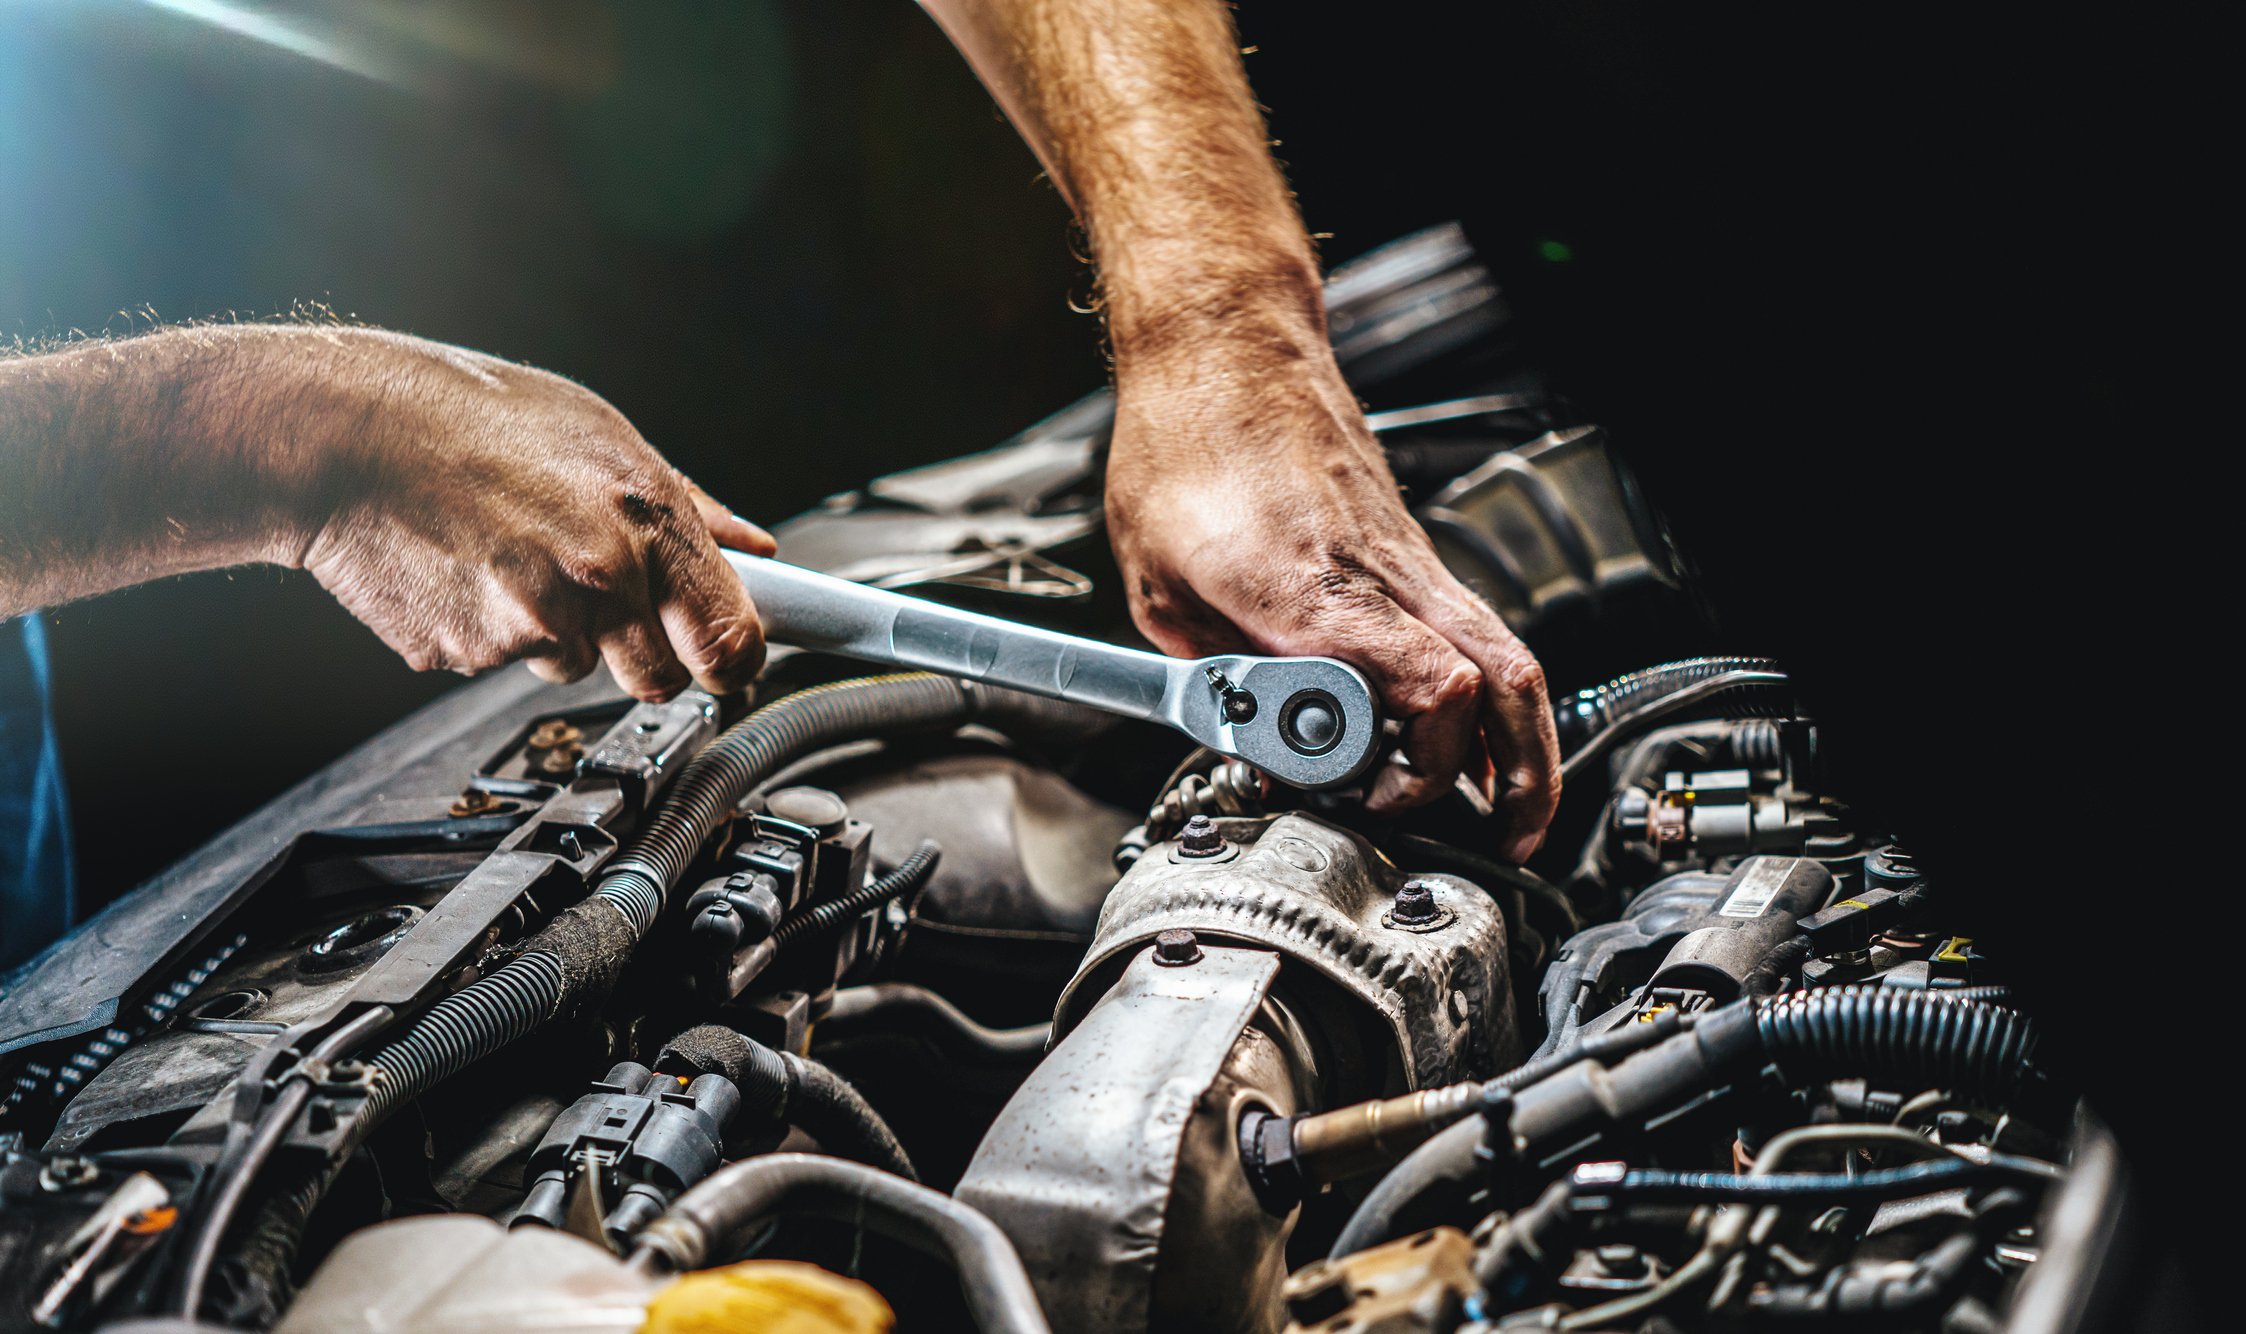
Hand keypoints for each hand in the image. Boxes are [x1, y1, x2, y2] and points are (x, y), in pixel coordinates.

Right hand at [285, 330, 773, 699]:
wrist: (344, 434)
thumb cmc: (471, 418)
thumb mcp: (603, 435)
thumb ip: (692, 507)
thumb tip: (755, 549)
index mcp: (646, 521)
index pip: (731, 638)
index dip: (735, 661)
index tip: (729, 664)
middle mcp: (601, 577)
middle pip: (661, 679)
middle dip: (644, 655)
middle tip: (602, 600)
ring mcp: (533, 624)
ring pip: (576, 669)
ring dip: (557, 634)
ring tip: (511, 557)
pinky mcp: (470, 656)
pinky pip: (503, 664)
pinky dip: (490, 632)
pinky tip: (467, 571)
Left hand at [1106, 341, 1560, 858]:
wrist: (1222, 347)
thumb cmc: (1186, 442)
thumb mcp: (1156, 584)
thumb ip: (1209, 674)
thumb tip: (1248, 742)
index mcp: (1311, 590)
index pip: (1429, 688)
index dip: (1417, 767)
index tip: (1362, 798)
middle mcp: (1381, 576)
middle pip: (1500, 685)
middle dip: (1517, 779)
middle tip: (1500, 841)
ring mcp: (1408, 561)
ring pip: (1506, 659)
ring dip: (1519, 746)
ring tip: (1507, 813)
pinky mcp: (1410, 553)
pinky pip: (1477, 633)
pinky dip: (1489, 698)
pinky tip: (1465, 739)